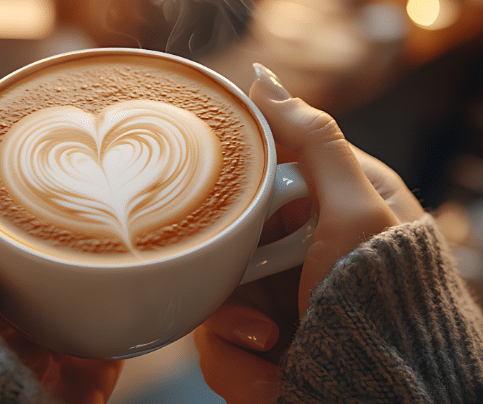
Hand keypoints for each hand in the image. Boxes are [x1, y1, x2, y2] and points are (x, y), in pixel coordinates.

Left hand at [0, 85, 121, 403]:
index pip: (12, 228)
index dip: (41, 199)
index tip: (69, 165)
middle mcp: (8, 316)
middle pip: (58, 267)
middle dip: (87, 237)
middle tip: (120, 197)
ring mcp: (44, 353)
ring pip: (91, 309)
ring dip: (117, 281)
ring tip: (148, 239)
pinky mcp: (75, 383)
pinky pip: (115, 353)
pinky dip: (133, 330)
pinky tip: (153, 298)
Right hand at [194, 64, 425, 402]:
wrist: (379, 400)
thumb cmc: (381, 302)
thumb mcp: (355, 212)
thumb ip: (315, 141)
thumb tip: (264, 80)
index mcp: (328, 209)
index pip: (262, 175)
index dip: (236, 191)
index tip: (226, 208)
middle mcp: (298, 252)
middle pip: (225, 241)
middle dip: (230, 275)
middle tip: (255, 293)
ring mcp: (275, 300)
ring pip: (211, 296)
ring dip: (234, 329)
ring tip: (272, 343)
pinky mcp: (257, 344)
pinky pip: (217, 344)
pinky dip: (238, 364)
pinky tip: (272, 370)